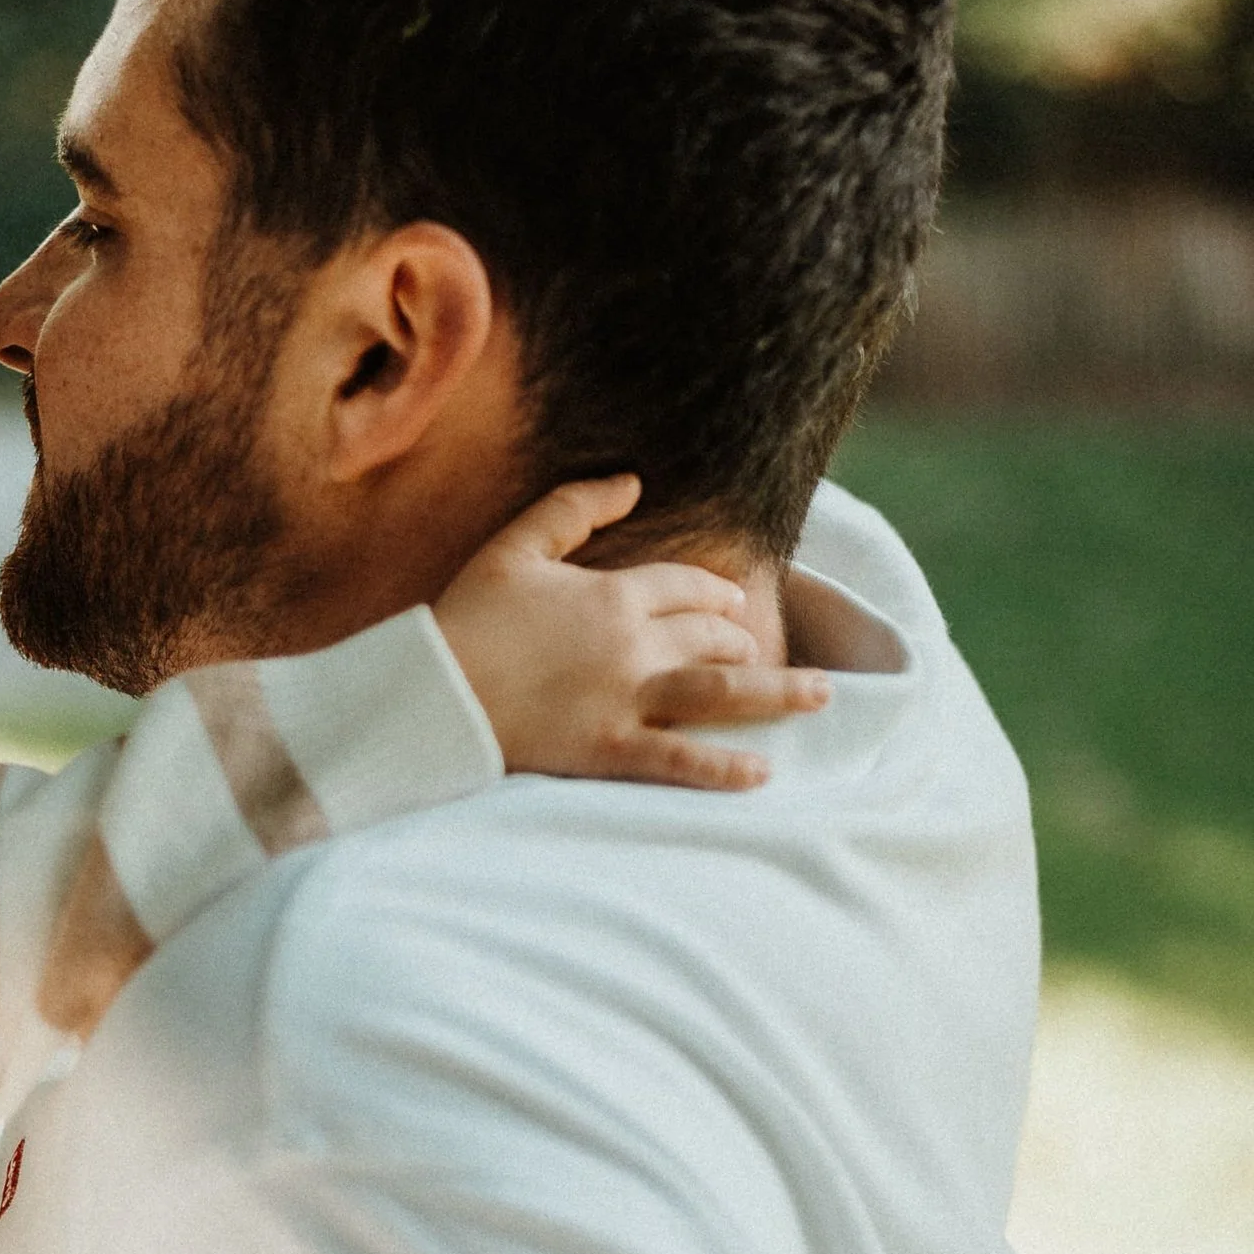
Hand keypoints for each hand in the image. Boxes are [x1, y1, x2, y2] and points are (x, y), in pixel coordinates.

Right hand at [436, 475, 828, 790]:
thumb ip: (574, 508)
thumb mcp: (515, 545)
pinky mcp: (609, 749)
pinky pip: (679, 760)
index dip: (714, 594)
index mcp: (613, 593)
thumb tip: (633, 481)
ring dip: (776, 692)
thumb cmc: (465, 617)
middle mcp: (633, 644)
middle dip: (738, 638)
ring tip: (821, 694)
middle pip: (709, 637)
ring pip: (718, 692)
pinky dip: (724, 768)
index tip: (731, 604)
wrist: (432, 691)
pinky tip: (763, 772)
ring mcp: (626, 699)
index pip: (686, 587)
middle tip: (752, 647)